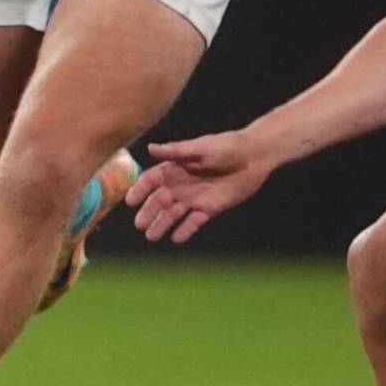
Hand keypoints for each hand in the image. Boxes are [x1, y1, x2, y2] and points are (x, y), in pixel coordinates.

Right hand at [128, 130, 271, 242]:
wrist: (254, 157)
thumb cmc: (227, 146)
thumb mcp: (200, 147)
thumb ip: (176, 151)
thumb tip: (151, 148)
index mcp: (174, 168)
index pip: (150, 181)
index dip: (140, 190)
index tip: (131, 201)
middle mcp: (180, 185)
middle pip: (159, 201)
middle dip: (148, 213)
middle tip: (140, 225)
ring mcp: (194, 198)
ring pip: (173, 214)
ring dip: (162, 225)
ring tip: (152, 237)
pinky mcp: (209, 208)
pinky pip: (193, 222)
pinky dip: (185, 231)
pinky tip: (176, 239)